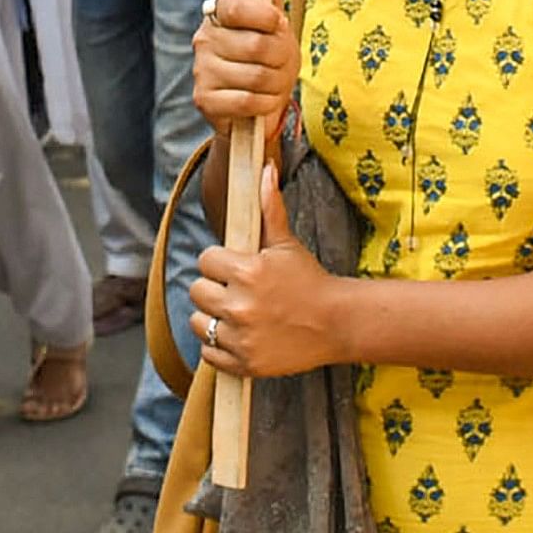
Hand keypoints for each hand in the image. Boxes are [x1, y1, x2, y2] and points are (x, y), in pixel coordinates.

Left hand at [189, 160, 345, 379]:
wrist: (336, 323)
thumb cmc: (309, 280)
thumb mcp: (286, 244)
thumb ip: (269, 208)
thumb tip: (266, 169)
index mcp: (248, 271)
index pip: (205, 260)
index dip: (219, 263)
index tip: (235, 268)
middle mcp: (240, 305)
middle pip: (197, 291)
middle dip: (214, 289)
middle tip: (237, 291)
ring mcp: (241, 337)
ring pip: (198, 322)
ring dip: (212, 318)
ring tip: (237, 313)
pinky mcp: (244, 363)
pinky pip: (209, 354)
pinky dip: (219, 347)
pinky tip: (240, 335)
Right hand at [192, 0, 298, 130]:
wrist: (257, 104)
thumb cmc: (268, 60)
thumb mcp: (274, 25)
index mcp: (218, 12)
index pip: (237, 7)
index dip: (265, 17)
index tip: (279, 26)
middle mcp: (204, 38)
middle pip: (256, 46)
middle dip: (281, 58)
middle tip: (282, 63)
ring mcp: (201, 70)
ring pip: (255, 76)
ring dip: (276, 84)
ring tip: (274, 84)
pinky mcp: (204, 99)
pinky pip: (247, 100)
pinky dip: (265, 104)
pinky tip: (263, 101)